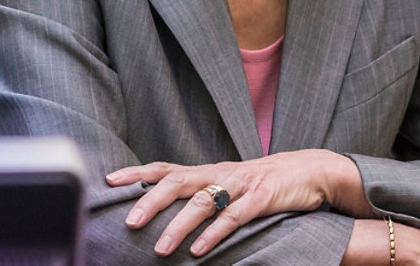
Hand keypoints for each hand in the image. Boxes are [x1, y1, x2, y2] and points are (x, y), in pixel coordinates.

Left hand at [106, 149, 366, 256]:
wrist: (309, 170)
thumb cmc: (261, 184)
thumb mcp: (226, 186)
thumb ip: (200, 195)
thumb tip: (164, 209)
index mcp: (206, 171)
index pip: (164, 168)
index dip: (137, 173)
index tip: (109, 180)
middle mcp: (218, 174)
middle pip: (177, 181)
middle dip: (150, 201)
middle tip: (129, 222)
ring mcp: (240, 184)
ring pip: (202, 202)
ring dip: (178, 226)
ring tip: (159, 248)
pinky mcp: (262, 197)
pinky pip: (234, 217)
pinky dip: (214, 233)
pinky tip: (199, 250)